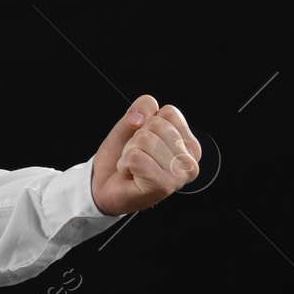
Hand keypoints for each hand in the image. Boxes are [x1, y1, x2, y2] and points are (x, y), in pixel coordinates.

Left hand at [90, 95, 199, 215]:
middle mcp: (190, 162)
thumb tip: (139, 117)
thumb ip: (142, 108)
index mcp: (189, 145)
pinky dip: (125, 163)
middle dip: (137, 137)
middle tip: (137, 156)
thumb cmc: (122, 156)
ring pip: (145, 139)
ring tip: (134, 166)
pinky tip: (131, 174)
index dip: (147, 121)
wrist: (103, 185)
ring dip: (129, 151)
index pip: (170, 112)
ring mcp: (179, 176)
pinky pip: (135, 156)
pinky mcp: (163, 186)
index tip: (145, 142)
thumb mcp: (131, 123)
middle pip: (157, 124)